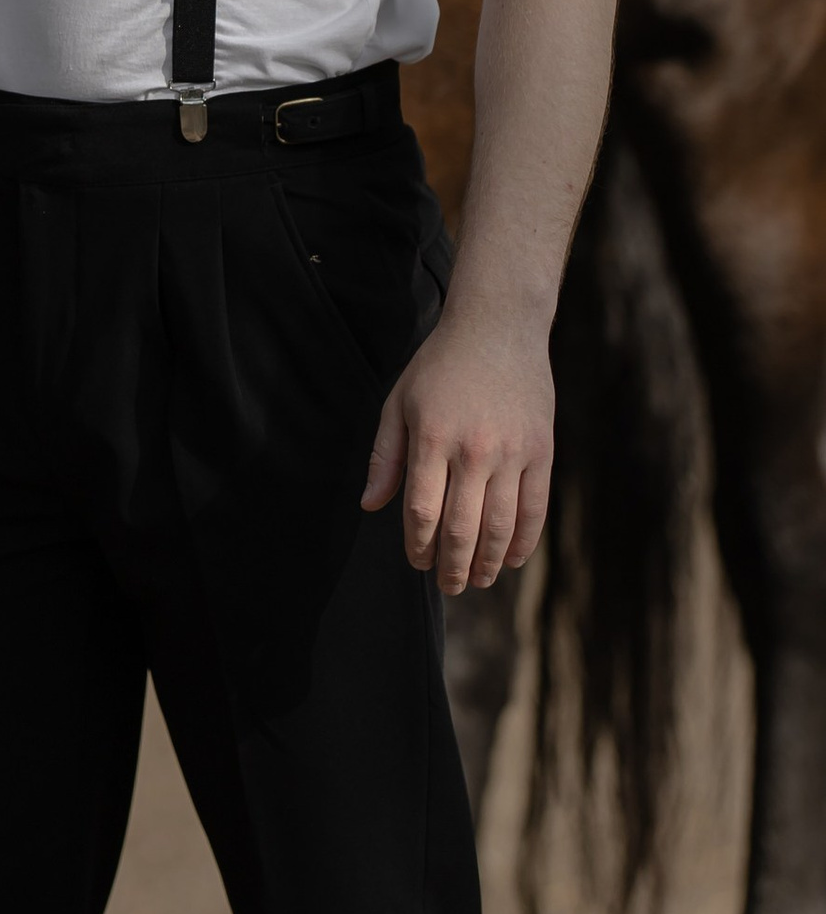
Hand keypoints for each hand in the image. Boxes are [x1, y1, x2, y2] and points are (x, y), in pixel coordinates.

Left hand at [361, 299, 553, 594]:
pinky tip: (511, 559)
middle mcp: (474, 449)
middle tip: (448, 586)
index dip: (418, 545)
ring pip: (501, 525)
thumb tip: (370, 507)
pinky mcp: (542, 451)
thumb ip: (385, 457)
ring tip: (478, 580)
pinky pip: (535, 508)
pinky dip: (523, 541)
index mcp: (433, 436)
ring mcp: (513, 452)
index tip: (416, 562)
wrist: (498, 328)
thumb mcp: (399, 402)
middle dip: (453, 566)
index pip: (423, 510)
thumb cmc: (440, 366)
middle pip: (463, 527)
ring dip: (489, 562)